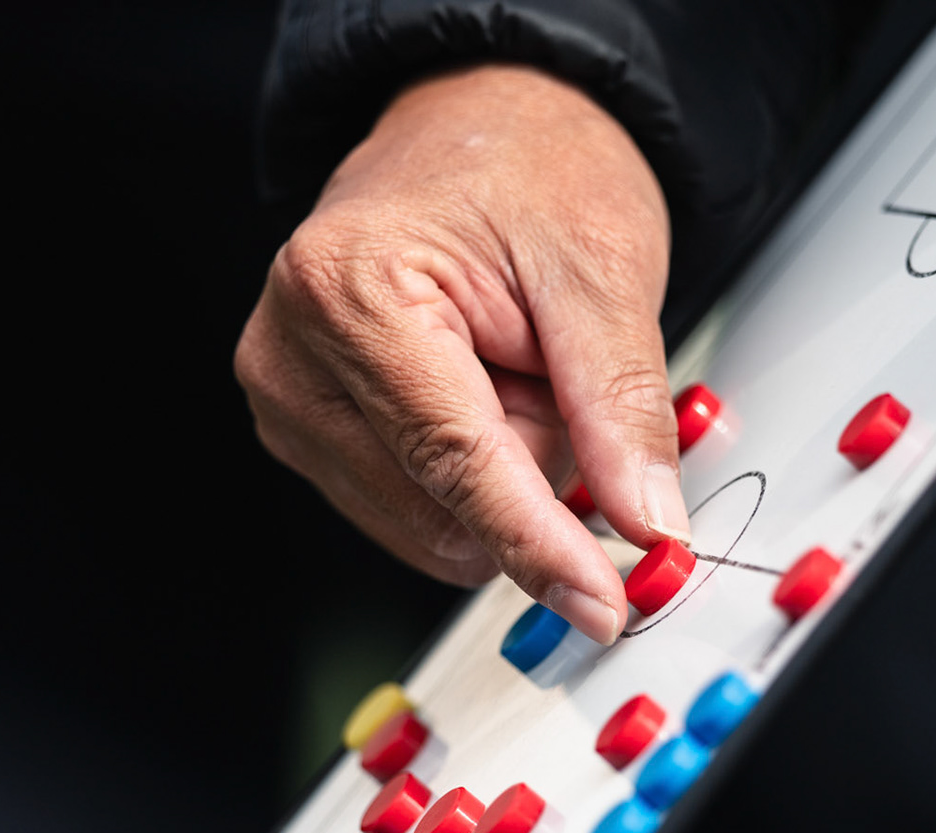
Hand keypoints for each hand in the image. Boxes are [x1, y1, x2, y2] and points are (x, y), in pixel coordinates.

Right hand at [235, 65, 688, 644]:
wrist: (478, 127)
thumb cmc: (525, 169)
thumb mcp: (602, 268)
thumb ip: (621, 407)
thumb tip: (645, 524)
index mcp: (348, 291)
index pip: (454, 462)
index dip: (538, 544)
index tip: (602, 603)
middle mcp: (293, 355)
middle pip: (442, 508)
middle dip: (532, 468)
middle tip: (552, 367)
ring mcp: (290, 402)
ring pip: (433, 527)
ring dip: (506, 474)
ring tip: (511, 369)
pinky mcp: (307, 434)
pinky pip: (416, 514)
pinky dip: (474, 476)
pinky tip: (481, 396)